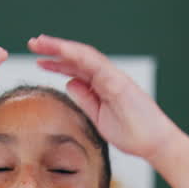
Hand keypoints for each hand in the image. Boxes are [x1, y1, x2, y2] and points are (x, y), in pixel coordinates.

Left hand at [29, 35, 179, 160]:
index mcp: (103, 85)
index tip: (39, 60)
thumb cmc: (132, 133)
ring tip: (41, 43)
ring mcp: (114, 78)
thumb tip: (69, 83)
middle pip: (78, 57)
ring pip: (84, 55)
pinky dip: (78, 56)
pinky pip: (97, 65)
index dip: (57, 63)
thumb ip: (85, 99)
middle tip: (33, 43)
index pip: (77, 68)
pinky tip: (62, 51)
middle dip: (55, 49)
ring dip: (61, 47)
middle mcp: (108, 77)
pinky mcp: (119, 83)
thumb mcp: (98, 117)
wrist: (154, 144)